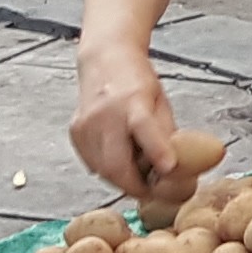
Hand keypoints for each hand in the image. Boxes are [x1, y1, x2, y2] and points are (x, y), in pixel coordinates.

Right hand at [68, 56, 185, 202]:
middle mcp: (106, 113)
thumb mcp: (161, 102)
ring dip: (122, 180)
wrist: (105, 60)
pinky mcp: (76, 132)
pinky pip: (93, 164)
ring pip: (103, 170)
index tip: (170, 168)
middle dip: (136, 186)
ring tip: (137, 170)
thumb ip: (165, 136)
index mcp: (133, 100)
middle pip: (116, 163)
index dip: (157, 150)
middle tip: (152, 191)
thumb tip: (175, 171)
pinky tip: (119, 156)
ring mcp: (86, 124)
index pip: (144, 127)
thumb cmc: (137, 82)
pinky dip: (108, 169)